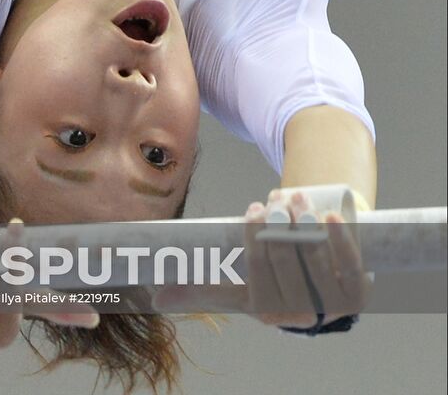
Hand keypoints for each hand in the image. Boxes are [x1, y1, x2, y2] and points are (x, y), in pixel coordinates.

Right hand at [152, 188, 371, 326]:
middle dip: (280, 230)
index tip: (252, 210)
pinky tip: (329, 215)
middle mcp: (302, 316)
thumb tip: (154, 296)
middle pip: (289, 266)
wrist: (318, 277)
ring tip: (296, 199)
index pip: (259, 274)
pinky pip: (350, 265)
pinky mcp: (359, 294)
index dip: (255, 241)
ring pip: (317, 262)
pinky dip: (340, 240)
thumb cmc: (271, 276)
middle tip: (275, 202)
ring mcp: (334, 307)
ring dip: (307, 227)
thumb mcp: (238, 284)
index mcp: (268, 313)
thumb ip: (200, 288)